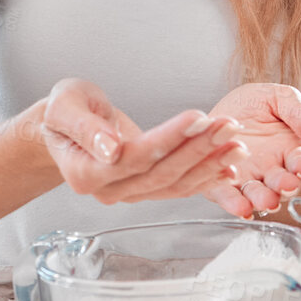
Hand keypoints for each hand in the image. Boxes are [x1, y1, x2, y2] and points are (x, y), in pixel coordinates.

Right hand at [34, 78, 244, 204]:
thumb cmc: (63, 111)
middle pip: (161, 173)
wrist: (62, 128)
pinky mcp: (143, 190)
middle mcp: (108, 191)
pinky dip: (205, 179)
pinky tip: (229, 167)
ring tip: (238, 143)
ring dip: (209, 164)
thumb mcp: (64, 106)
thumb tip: (110, 149)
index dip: (170, 138)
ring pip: (174, 184)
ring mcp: (127, 194)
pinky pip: (178, 189)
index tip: (199, 116)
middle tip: (229, 126)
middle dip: (199, 149)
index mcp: (85, 172)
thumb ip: (84, 128)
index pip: (135, 157)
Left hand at [200, 83, 300, 217]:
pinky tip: (240, 207)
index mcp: (289, 149)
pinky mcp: (224, 184)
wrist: (218, 114)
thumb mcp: (277, 97)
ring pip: (259, 194)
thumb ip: (299, 111)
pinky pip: (231, 197)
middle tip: (286, 185)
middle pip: (283, 183)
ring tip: (265, 200)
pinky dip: (235, 204)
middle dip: (286, 186)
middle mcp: (272, 169)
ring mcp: (249, 178)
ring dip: (264, 199)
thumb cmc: (251, 105)